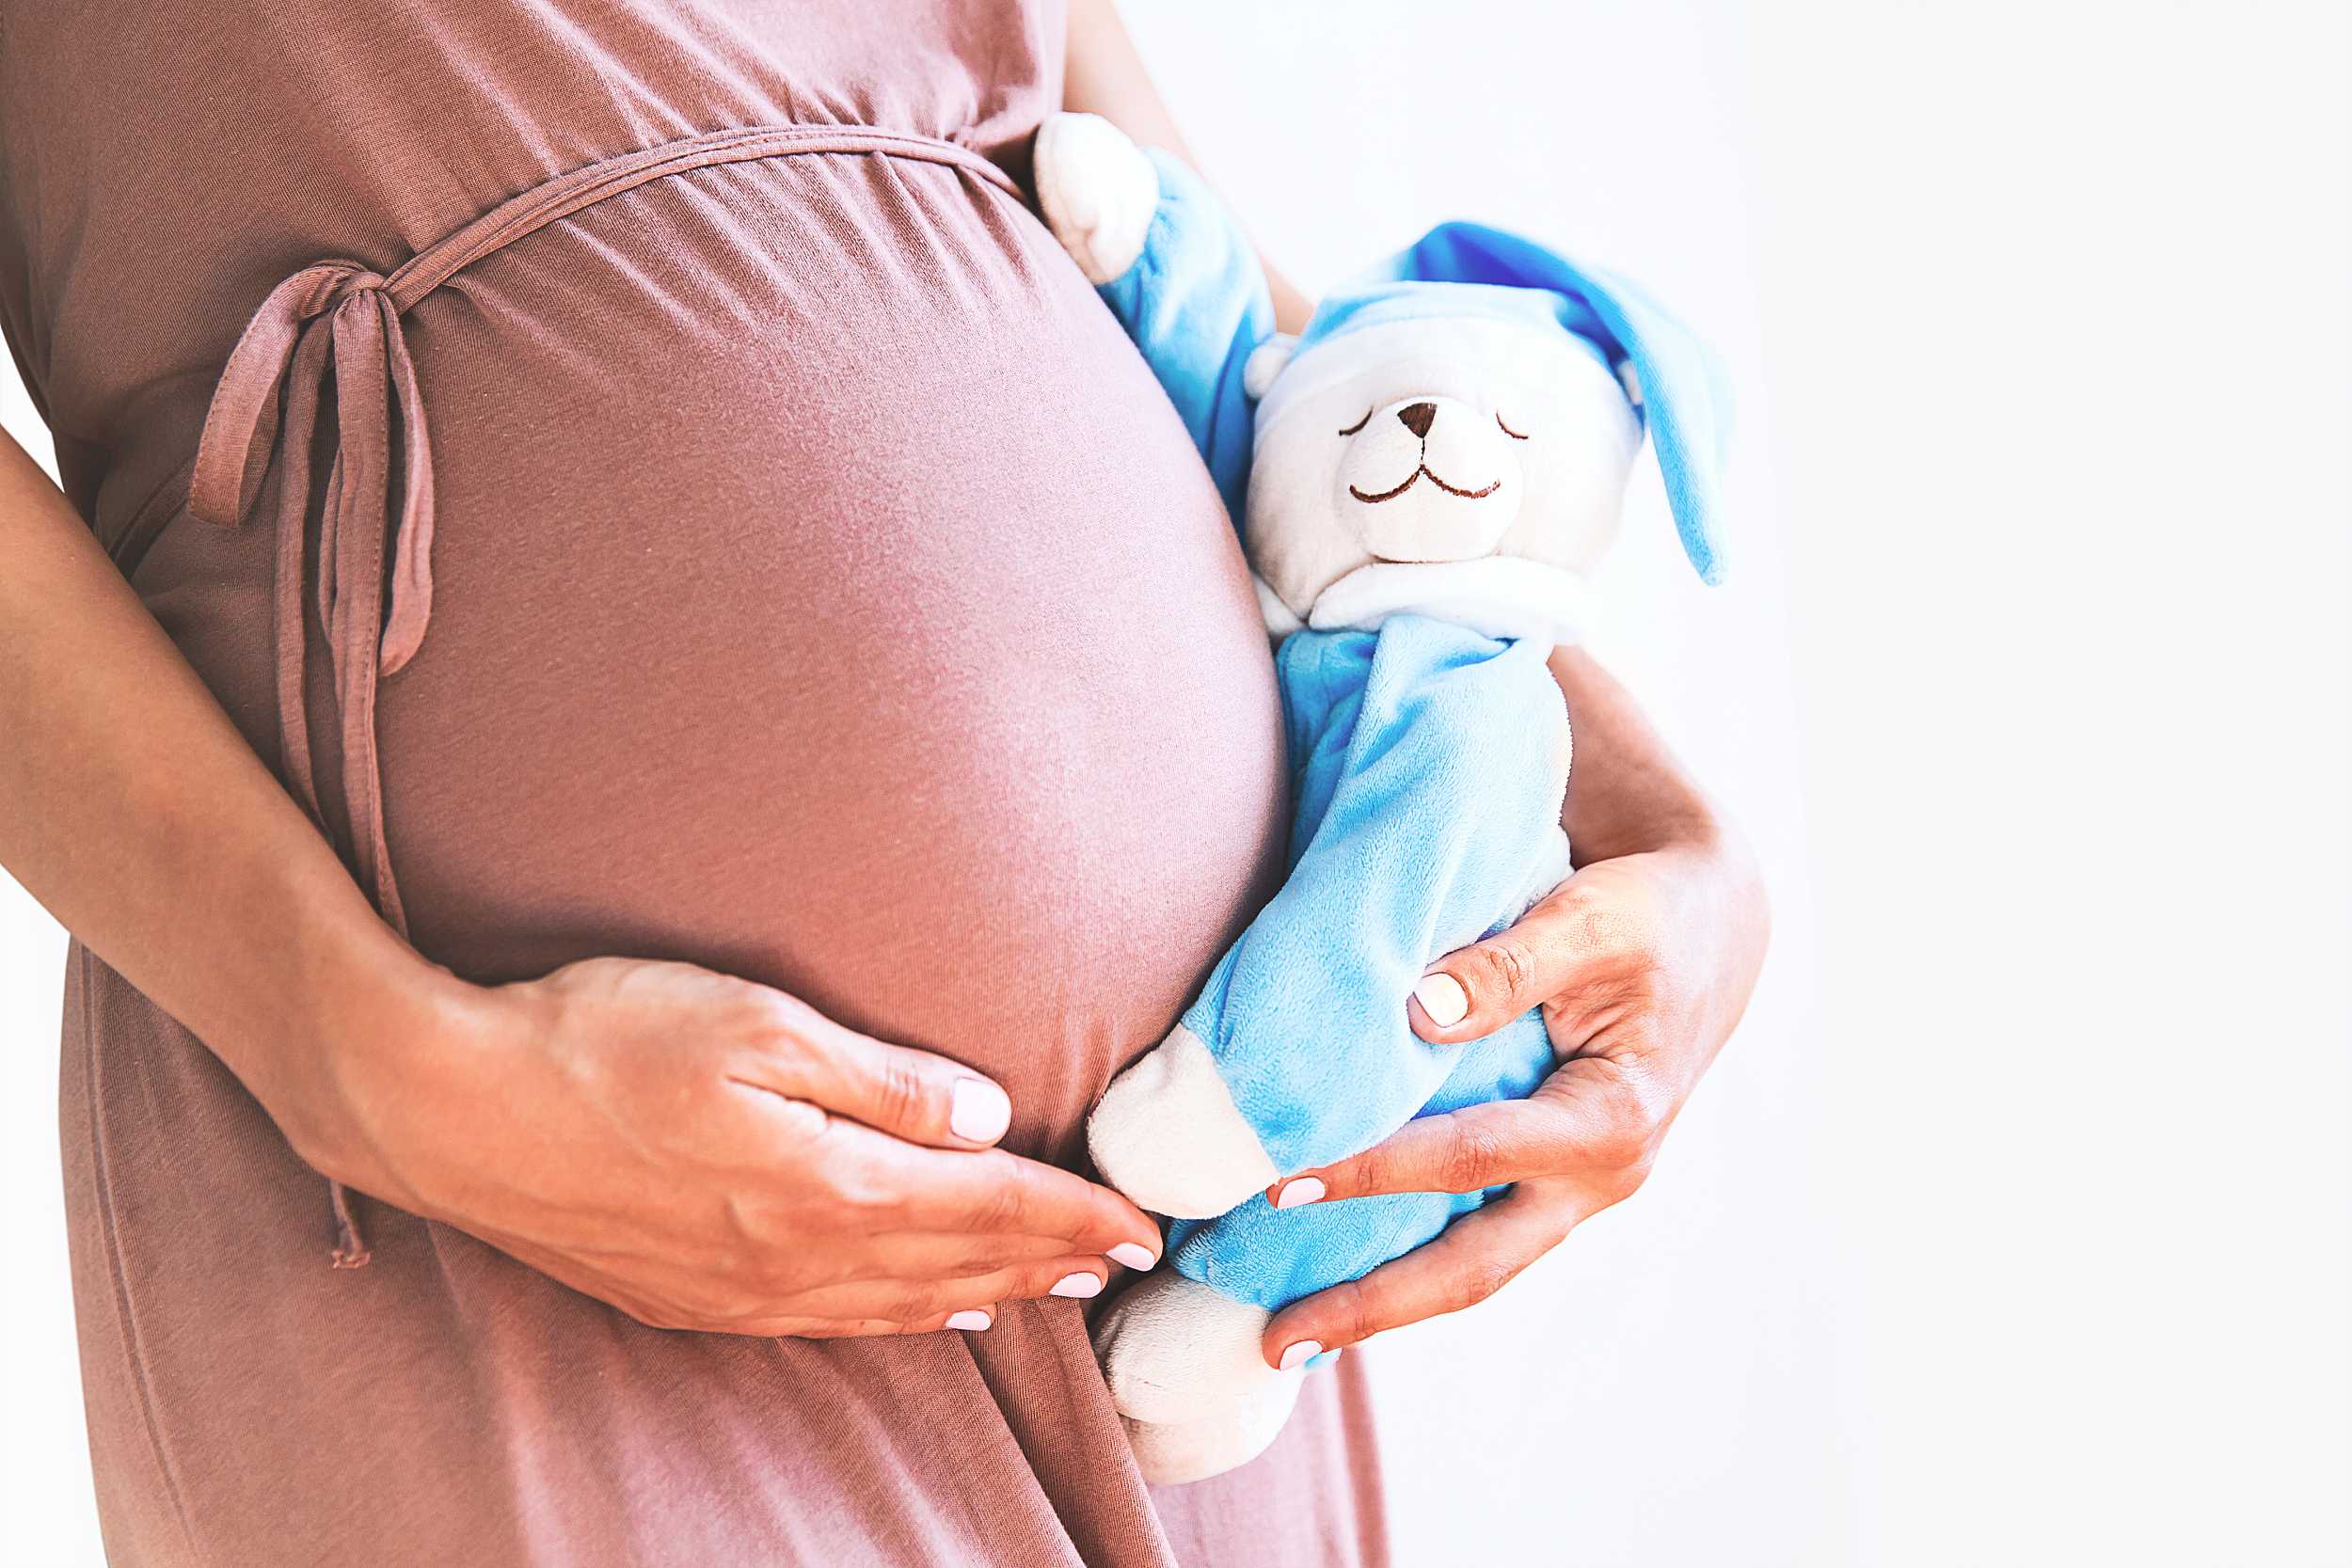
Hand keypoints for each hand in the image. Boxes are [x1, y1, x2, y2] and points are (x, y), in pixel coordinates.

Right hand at [312, 957, 1163, 1337]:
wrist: (450, 1110)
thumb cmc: (600, 1038)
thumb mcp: (755, 1022)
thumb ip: (881, 1077)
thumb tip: (987, 1115)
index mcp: (826, 1182)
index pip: (987, 1208)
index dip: (1072, 1215)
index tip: (1144, 1223)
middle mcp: (795, 1255)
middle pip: (955, 1267)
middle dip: (1048, 1263)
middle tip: (1124, 1262)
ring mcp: (740, 1290)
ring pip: (898, 1305)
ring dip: (985, 1295)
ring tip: (1050, 1290)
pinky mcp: (690, 1298)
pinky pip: (830, 1321)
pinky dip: (900, 1318)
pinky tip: (925, 1313)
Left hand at [1257, 837, 1767, 1367]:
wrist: (1709, 926)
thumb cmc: (1649, 914)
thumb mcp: (1593, 919)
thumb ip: (1510, 964)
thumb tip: (1417, 1010)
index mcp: (1611, 1120)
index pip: (1471, 1155)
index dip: (1373, 1170)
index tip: (1277, 1180)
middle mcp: (1596, 1177)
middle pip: (1474, 1267)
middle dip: (1373, 1307)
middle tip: (1275, 1343)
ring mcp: (1573, 1189)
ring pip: (1470, 1264)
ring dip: (1381, 1300)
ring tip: (1287, 1334)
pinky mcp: (1548, 1176)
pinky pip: (1471, 1227)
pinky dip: (1405, 1248)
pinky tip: (1330, 1263)